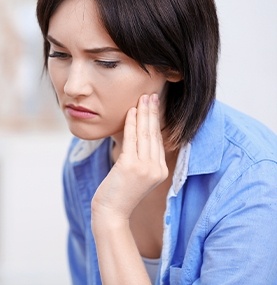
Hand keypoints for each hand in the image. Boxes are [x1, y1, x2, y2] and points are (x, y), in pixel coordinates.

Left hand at [91, 93, 167, 223]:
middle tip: (151, 95)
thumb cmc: (120, 193)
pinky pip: (131, 139)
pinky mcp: (131, 166)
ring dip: (144, 113)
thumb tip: (139, 134)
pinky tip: (132, 111)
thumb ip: (143, 158)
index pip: (158, 140)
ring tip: (143, 98)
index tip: (154, 106)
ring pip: (145, 134)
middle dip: (152, 112)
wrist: (111, 213)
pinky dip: (131, 123)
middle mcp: (156, 168)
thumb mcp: (137, 175)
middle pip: (154, 134)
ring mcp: (145, 168)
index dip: (156, 121)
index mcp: (160, 170)